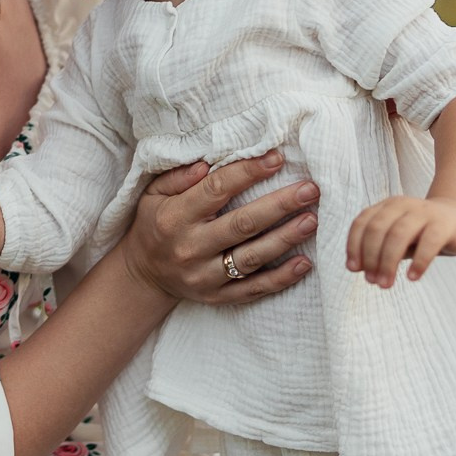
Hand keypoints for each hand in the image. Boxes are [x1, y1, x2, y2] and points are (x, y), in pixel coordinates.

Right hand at [118, 153, 319, 305]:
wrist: (143, 275)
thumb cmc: (154, 224)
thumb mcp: (153, 194)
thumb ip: (177, 177)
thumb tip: (207, 162)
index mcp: (175, 217)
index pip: (216, 190)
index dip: (248, 173)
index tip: (277, 158)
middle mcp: (191, 247)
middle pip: (242, 224)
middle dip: (279, 205)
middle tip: (310, 189)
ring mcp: (205, 276)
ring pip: (252, 258)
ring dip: (285, 239)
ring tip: (312, 221)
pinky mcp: (217, 297)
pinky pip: (253, 290)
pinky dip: (281, 279)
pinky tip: (304, 263)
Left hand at [346, 196, 455, 286]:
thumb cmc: (422, 234)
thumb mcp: (396, 241)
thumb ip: (376, 251)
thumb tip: (354, 267)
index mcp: (386, 207)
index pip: (362, 223)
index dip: (354, 246)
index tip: (354, 268)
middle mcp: (402, 205)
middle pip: (377, 230)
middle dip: (371, 258)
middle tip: (373, 281)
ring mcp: (423, 212)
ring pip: (398, 234)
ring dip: (388, 262)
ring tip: (386, 284)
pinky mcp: (443, 224)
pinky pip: (429, 242)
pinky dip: (418, 261)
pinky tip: (412, 277)